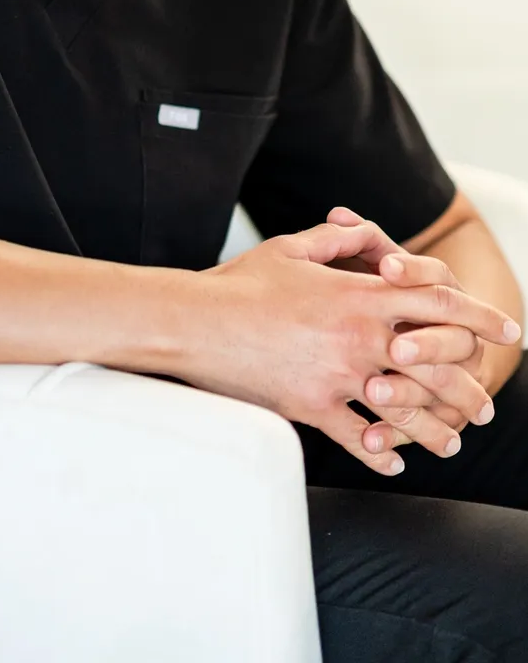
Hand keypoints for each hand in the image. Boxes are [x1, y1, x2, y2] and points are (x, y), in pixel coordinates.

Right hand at [193, 218, 518, 477]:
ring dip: (435, 431)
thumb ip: (338, 239)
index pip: (439, 302)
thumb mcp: (292, 248)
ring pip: (406, 413)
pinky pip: (358, 440)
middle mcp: (358, 337)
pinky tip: (391, 460)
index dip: (480, 316)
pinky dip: (380, 454)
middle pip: (438, 365)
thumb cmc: (241, 282)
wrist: (196, 322)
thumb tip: (368, 232)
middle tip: (483, 405)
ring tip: (450, 442)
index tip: (509, 329)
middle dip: (470, 386)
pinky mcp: (312, 408)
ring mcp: (337, 377)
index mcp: (359, 293)